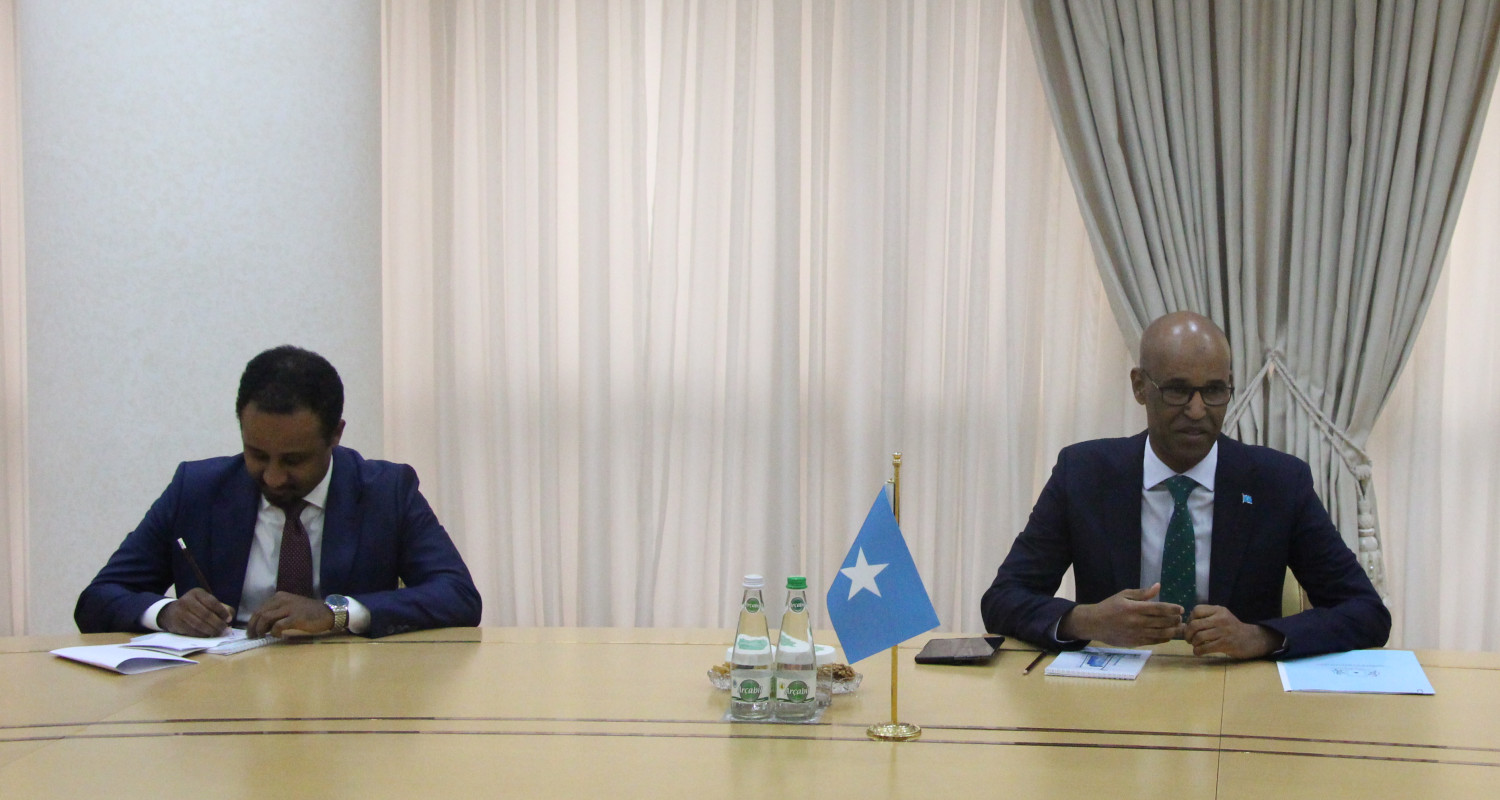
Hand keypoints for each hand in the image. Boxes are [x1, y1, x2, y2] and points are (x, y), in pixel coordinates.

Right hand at [159, 588, 233, 636]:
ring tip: (218, 633)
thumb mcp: (205, 602)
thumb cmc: (194, 607)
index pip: (212, 602)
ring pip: (199, 624)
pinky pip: (192, 631)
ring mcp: (180, 612)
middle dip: (218, 624)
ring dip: (211, 631)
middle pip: (206, 614)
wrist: (171, 612)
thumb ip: (220, 607)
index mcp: (197, 593)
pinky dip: (202, 634)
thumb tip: (230, 617)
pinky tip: (208, 635)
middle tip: (225, 629)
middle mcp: (187, 600)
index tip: (228, 619)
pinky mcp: (176, 623)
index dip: (222, 612)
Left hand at [246, 592, 334, 638]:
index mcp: (279, 597)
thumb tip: (263, 626)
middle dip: (253, 627)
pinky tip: (277, 636)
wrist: (327, 612)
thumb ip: (277, 612)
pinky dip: (274, 632)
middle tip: (252, 637)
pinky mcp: (296, 618)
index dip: (252, 621)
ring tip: (261, 637)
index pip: (260, 609)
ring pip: (266, 618)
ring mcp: (289, 608)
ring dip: (260, 630)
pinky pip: (278, 626)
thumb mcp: (290, 607)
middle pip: (260, 613)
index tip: (251, 631)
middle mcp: (282, 600)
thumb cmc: (308, 612)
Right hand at [1059, 583, 1184, 646]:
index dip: (1172, 609)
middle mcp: (1138, 622)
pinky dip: (1163, 639)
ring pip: (1161, 634)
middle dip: (1175, 619)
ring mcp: (1137, 634)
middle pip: (1163, 622)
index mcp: (1135, 608)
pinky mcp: (1136, 643)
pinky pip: (1154, 641)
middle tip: (1180, 617)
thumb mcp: (1123, 595)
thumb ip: (1142, 593)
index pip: (1159, 608)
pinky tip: (1167, 635)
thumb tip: (1158, 586)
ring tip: (1177, 626)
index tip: (1180, 608)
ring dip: (1172, 630)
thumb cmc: (1109, 606)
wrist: (1095, 624)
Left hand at [1184, 605, 1282, 658]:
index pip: (1197, 610)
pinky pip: (1205, 648)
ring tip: (1194, 645)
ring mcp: (1224, 632)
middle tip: (1188, 639)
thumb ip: (1207, 616)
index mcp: (1219, 610)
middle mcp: (1221, 619)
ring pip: (1198, 637)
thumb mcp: (1222, 616)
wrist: (1251, 639)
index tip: (1190, 627)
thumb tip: (1187, 623)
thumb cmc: (1232, 628)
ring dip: (1193, 643)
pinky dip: (1198, 651)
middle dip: (1187, 634)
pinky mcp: (1225, 644)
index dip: (1189, 619)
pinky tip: (1198, 652)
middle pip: (1194, 624)